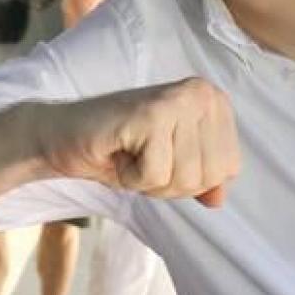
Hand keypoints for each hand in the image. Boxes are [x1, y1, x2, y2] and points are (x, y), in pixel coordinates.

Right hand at [30, 78, 239, 206]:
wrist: (65, 137)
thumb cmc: (120, 150)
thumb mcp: (172, 167)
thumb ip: (202, 179)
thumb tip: (219, 200)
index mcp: (214, 102)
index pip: (228, 168)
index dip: (191, 179)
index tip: (161, 157)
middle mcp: (203, 94)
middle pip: (210, 175)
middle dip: (170, 183)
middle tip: (142, 157)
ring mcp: (178, 100)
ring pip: (185, 177)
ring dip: (150, 181)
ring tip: (131, 154)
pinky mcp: (152, 114)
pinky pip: (156, 174)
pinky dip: (132, 178)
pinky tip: (119, 153)